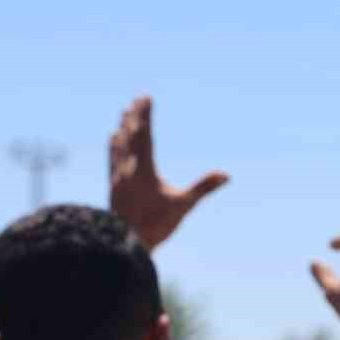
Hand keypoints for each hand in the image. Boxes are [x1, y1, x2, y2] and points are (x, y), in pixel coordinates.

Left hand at [108, 96, 227, 249]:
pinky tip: (113, 139)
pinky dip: (114, 145)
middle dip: (134, 116)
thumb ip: (204, 188)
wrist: (125, 242)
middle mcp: (127, 169)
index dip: (145, 115)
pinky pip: (112, 159)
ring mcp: (117, 178)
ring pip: (119, 146)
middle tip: (137, 99)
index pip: (145, 135)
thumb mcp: (183, 205)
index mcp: (143, 169)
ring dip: (123, 128)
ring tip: (124, 114)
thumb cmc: (155, 224)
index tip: (146, 97)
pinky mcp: (113, 187)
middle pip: (130, 136)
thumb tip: (226, 175)